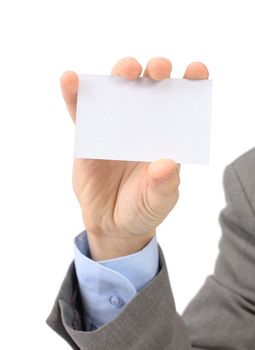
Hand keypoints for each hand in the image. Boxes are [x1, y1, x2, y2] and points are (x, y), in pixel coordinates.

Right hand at [61, 57, 208, 259]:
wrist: (112, 223)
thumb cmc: (142, 208)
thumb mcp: (159, 201)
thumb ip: (164, 185)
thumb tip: (166, 164)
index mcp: (165, 135)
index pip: (181, 102)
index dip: (190, 82)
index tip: (196, 70)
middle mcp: (142, 124)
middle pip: (148, 86)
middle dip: (155, 70)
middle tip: (159, 70)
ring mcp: (114, 126)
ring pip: (116, 90)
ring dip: (119, 73)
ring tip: (125, 70)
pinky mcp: (88, 134)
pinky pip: (80, 111)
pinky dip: (74, 94)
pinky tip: (70, 80)